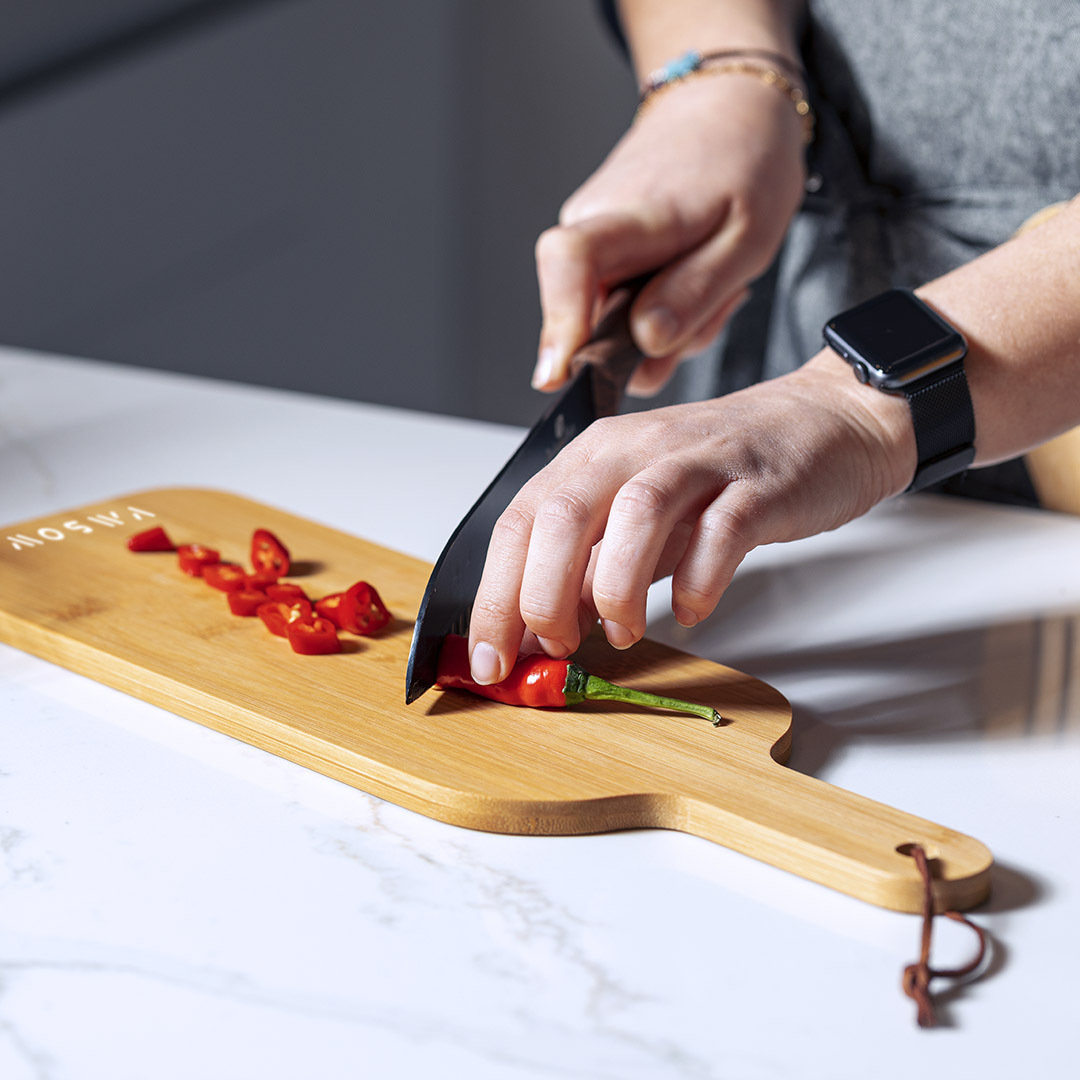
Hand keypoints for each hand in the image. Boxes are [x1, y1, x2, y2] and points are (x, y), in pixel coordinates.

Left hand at [467, 352, 915, 682]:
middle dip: (543, 595)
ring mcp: (699, 461)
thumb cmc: (722, 475)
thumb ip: (592, 568)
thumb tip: (538, 633)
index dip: (494, 595)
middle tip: (557, 645)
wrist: (822, 423)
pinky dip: (699, 578)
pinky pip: (723, 529)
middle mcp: (636, 449)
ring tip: (621, 632)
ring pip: (635, 513)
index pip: (519, 522)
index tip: (488, 657)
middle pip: (563, 515)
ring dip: (615, 587)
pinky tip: (692, 610)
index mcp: (594, 456)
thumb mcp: (640, 520)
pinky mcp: (759, 482)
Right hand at [531, 70, 807, 396]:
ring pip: (611, 322)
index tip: (559, 374)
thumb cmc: (745, 162)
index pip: (570, 262)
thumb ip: (695, 294)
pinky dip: (661, 308)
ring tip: (710, 283)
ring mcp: (591, 235)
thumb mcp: (748, 239)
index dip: (559, 324)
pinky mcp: (599, 248)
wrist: (730, 108)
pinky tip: (690, 279)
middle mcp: (593, 223)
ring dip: (666, 325)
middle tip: (711, 305)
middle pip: (590, 318)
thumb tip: (645, 340)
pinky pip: (620, 305)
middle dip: (647, 344)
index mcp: (632, 213)